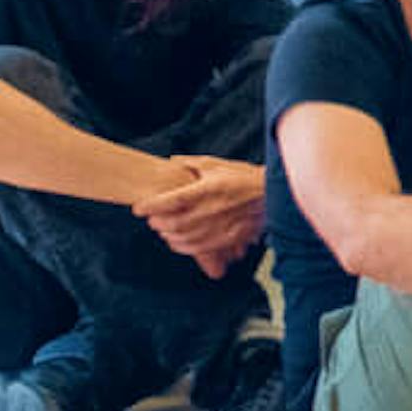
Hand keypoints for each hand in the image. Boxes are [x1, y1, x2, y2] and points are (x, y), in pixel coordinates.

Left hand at [134, 156, 267, 269]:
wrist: (273, 194)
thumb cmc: (244, 177)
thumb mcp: (218, 164)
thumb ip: (192, 164)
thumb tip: (171, 162)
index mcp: (209, 188)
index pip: (172, 200)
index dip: (151, 205)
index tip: (138, 208)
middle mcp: (213, 209)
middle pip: (174, 222)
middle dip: (157, 222)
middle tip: (151, 219)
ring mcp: (220, 226)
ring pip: (183, 238)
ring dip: (167, 235)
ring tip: (162, 229)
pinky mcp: (227, 238)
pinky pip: (198, 248)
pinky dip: (181, 246)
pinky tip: (176, 241)